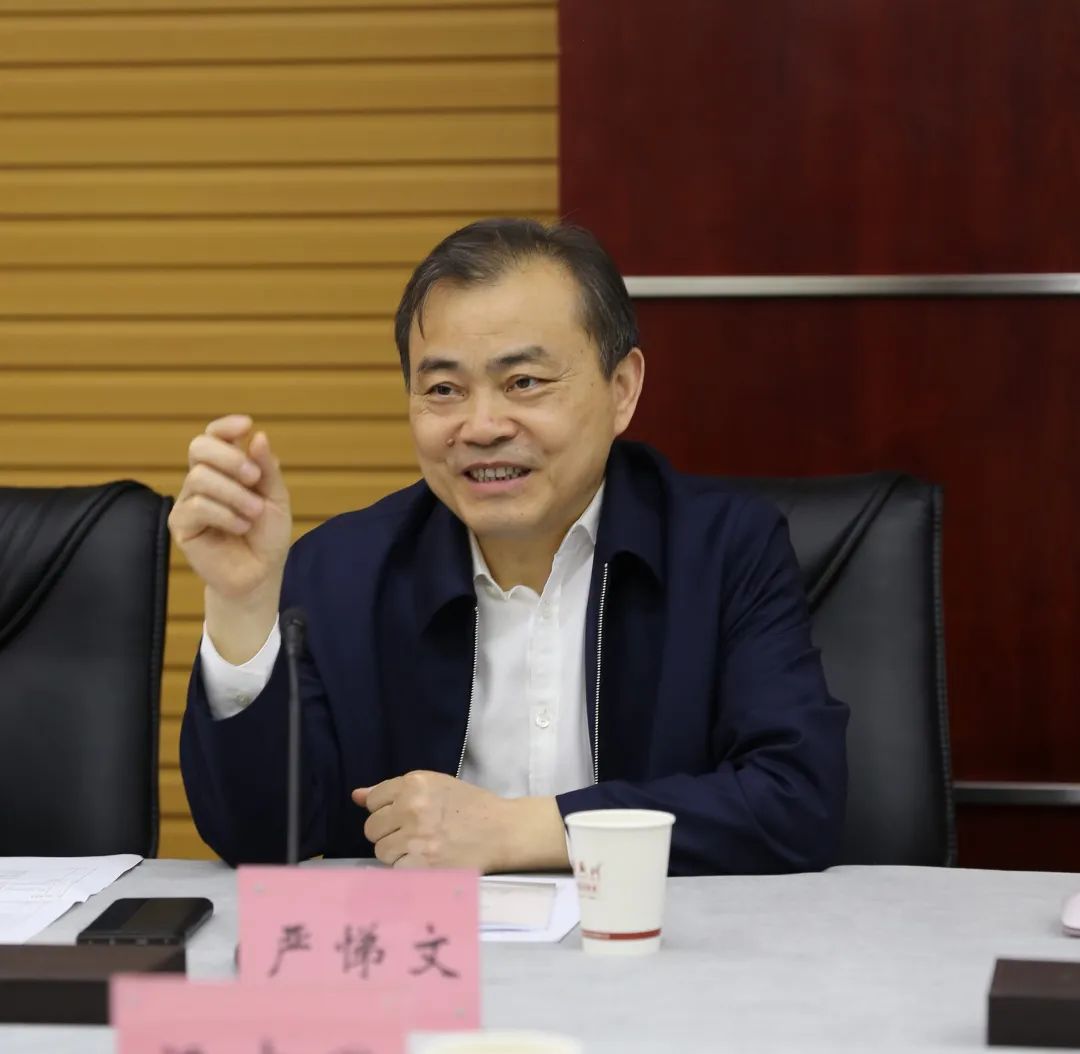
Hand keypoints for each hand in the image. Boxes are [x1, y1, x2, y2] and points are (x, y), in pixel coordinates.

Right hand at [168, 415, 292, 661]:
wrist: (260, 573)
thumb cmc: (267, 534)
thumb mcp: (276, 498)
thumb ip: (266, 469)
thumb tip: (257, 436)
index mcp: (226, 469)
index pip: (214, 436)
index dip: (225, 426)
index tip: (246, 425)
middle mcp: (203, 479)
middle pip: (199, 447)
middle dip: (229, 457)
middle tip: (254, 478)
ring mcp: (189, 500)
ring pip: (199, 477)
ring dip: (234, 493)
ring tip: (253, 513)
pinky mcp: (181, 524)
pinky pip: (197, 506)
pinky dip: (225, 514)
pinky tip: (240, 527)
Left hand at [352, 772, 569, 872]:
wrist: (501, 830)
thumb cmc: (469, 806)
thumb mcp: (435, 786)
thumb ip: (394, 790)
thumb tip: (356, 796)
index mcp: (415, 783)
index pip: (373, 801)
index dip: (387, 810)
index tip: (405, 815)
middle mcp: (412, 808)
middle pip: (372, 828)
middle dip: (388, 832)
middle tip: (414, 834)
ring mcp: (416, 838)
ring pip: (381, 851)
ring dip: (396, 852)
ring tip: (421, 848)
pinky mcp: (422, 865)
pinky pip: (394, 869)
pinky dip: (407, 868)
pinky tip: (426, 861)